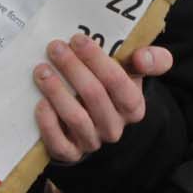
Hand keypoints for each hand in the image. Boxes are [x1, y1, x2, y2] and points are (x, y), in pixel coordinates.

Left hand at [34, 37, 171, 164]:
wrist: (95, 120)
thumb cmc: (113, 88)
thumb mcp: (135, 72)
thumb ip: (152, 59)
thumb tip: (142, 57)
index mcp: (134, 106)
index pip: (117, 81)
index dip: (96, 59)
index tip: (77, 39)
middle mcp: (115, 127)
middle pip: (94, 95)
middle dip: (72, 68)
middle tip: (55, 48)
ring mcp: (93, 142)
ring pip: (76, 118)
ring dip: (56, 92)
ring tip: (41, 70)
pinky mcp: (71, 153)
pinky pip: (59, 143)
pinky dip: (48, 123)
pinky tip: (40, 103)